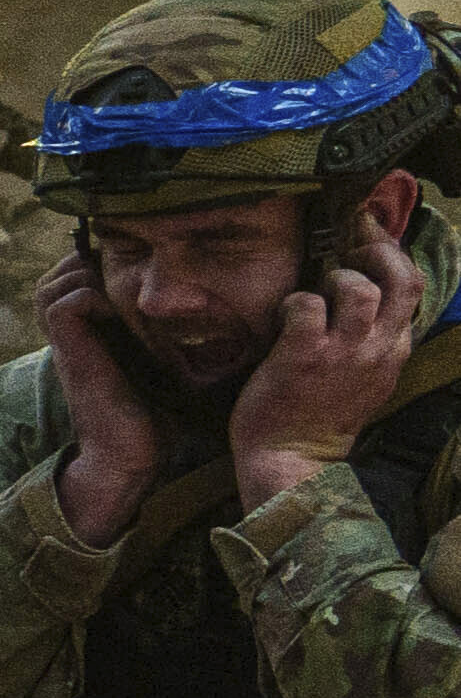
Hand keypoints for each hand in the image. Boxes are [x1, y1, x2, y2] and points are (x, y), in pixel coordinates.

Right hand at [38, 231, 164, 538]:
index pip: (77, 277)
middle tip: (135, 273)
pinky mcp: (68, 350)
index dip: (103, 264)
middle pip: (60, 273)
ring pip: (57, 281)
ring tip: (127, 289)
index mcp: (91, 333)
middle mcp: (73, 334)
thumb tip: (229, 311)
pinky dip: (93, 295)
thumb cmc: (157, 417)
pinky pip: (67, 302)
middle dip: (93, 262)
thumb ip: (174, 335)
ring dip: (90, 275)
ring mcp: (68, 342)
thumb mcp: (167, 365)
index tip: (143, 270)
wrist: (130, 454)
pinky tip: (124, 311)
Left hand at [232, 217, 426, 505]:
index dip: (395, 256)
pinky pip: (306, 304)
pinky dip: (293, 301)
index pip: (413, 289)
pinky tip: (284, 314)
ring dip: (335, 277)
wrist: (293, 460)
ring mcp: (343, 353)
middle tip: (353, 244)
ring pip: (358, 287)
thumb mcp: (366, 378)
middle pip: (402, 279)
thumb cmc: (320, 417)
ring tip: (317, 291)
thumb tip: (369, 297)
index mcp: (395, 351)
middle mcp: (377, 349)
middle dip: (380, 249)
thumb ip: (375, 341)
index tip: (371, 237)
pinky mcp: (303, 356)